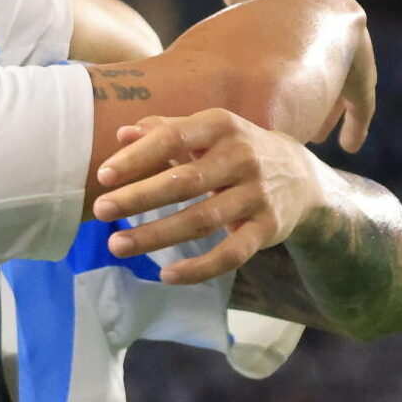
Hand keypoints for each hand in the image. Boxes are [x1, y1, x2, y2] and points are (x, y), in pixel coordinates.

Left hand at [90, 109, 338, 283]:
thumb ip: (164, 130)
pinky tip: (168, 275)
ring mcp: (256, 195)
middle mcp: (242, 157)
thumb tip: (122, 133)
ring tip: (117, 245)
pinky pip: (232, 254)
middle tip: (100, 211)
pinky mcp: (268, 228)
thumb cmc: (234, 150)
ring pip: (202, 220)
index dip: (137, 157)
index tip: (102, 176)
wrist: (301, 176)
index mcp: (220, 126)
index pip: (173, 138)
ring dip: (156, 235)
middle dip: (139, 197)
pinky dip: (200, 269)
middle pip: (184, 182)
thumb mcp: (206, 132)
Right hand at [218, 0, 376, 149]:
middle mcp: (336, 27)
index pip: (302, 33)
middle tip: (299, 111)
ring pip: (339, 86)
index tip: (283, 78)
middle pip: (321, 62)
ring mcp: (352, 52)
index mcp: (310, 2)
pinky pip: (360, 103)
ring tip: (313, 136)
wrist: (294, 11)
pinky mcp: (362, 76)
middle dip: (310, 86)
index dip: (287, 58)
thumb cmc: (258, 3)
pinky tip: (350, 145)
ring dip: (325, 110)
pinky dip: (354, 123)